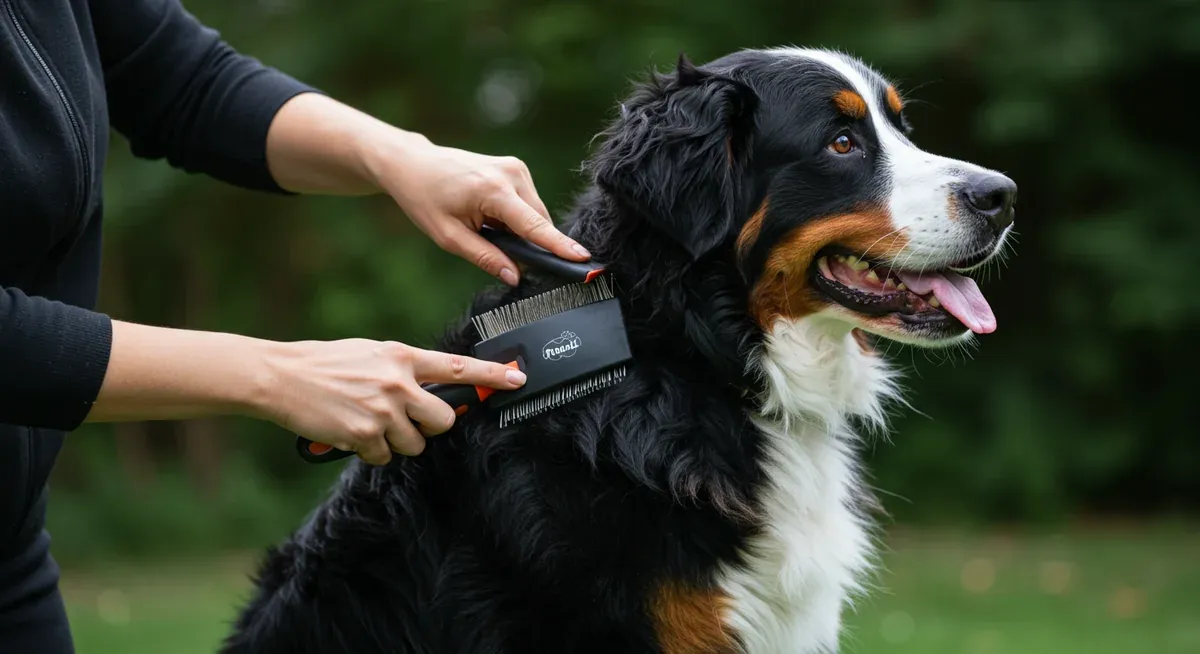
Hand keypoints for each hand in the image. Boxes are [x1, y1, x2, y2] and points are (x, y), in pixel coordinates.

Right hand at [259, 338, 526, 463]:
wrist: (281, 377)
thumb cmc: (324, 364)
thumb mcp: (370, 354)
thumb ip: (402, 369)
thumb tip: (428, 388)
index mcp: (401, 356)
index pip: (457, 368)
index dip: (491, 376)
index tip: (517, 378)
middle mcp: (398, 383)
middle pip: (443, 419)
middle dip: (430, 426)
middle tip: (407, 420)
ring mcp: (383, 411)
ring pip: (415, 443)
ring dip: (397, 441)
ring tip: (369, 422)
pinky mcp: (365, 436)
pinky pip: (385, 456)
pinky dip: (370, 451)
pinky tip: (352, 432)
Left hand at [364, 134, 590, 284]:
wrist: (413, 165)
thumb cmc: (425, 199)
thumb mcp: (449, 237)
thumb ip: (486, 257)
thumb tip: (516, 276)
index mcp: (493, 191)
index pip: (534, 226)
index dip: (559, 246)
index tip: (583, 258)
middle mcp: (511, 174)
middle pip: (539, 222)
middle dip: (527, 242)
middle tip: (495, 249)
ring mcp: (516, 167)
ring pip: (535, 213)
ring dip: (519, 229)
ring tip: (484, 226)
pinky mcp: (516, 167)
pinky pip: (528, 203)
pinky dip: (515, 216)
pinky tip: (490, 215)